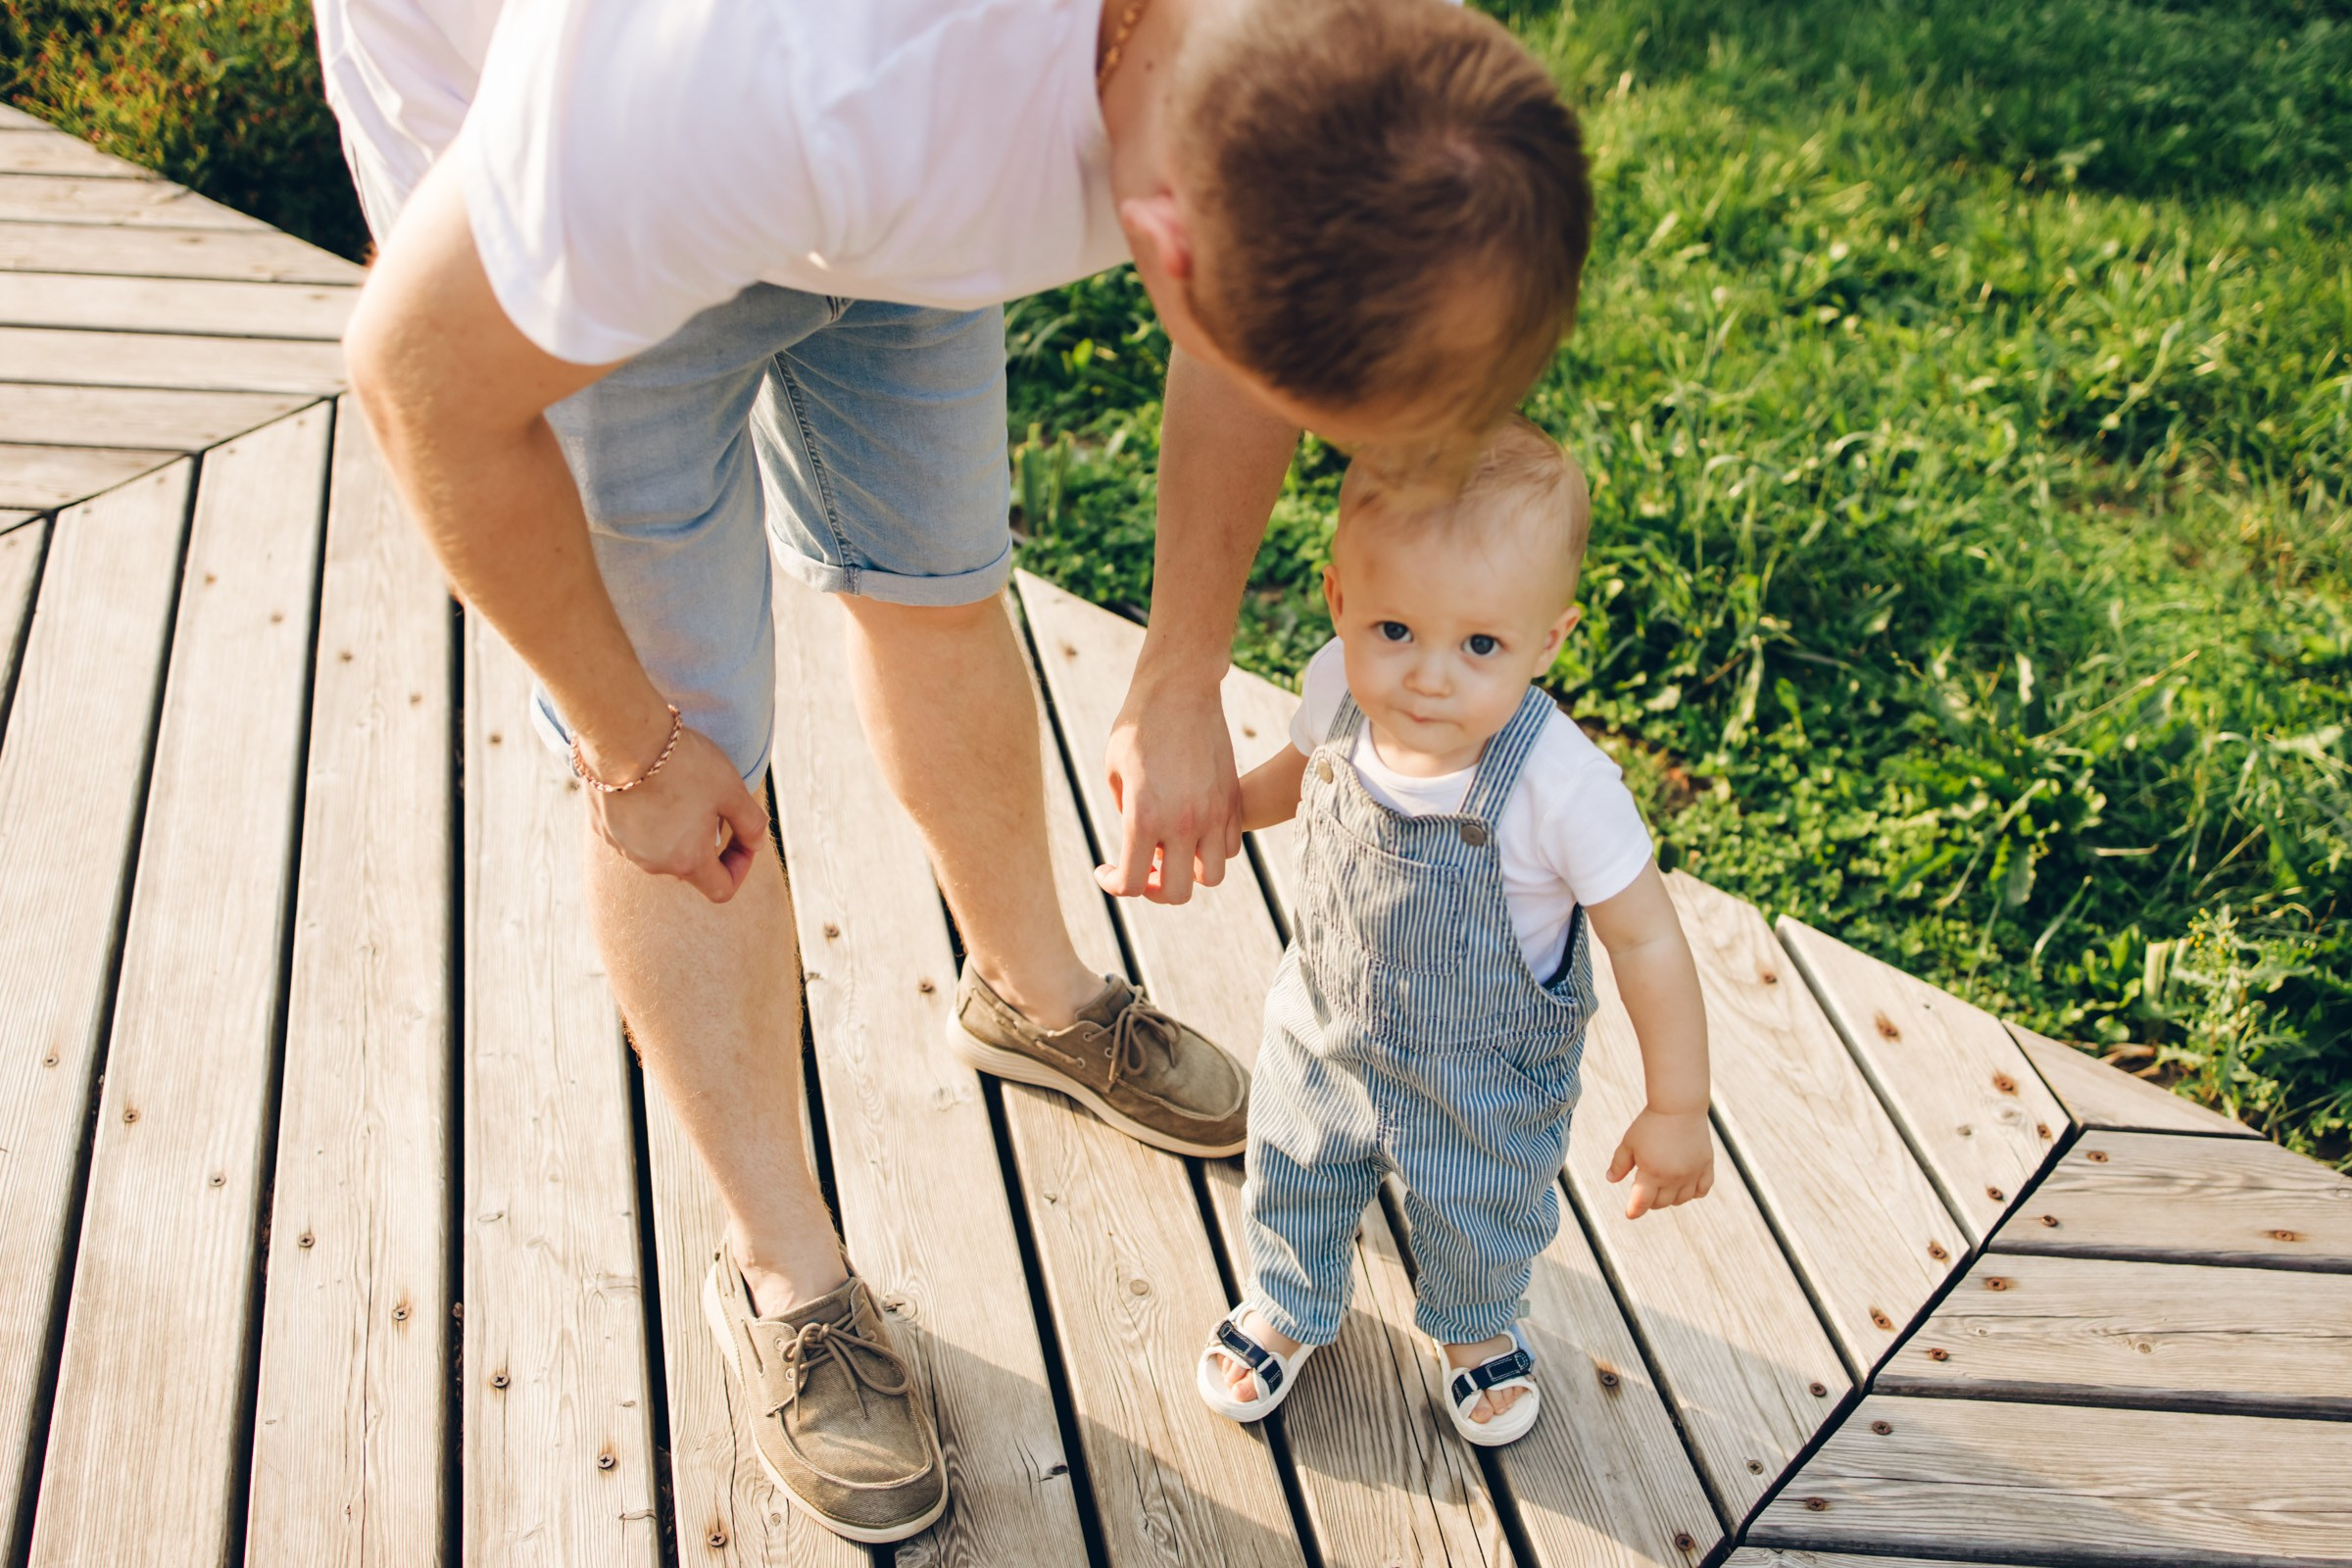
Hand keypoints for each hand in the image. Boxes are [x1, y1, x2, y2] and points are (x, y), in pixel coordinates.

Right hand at [587, 723, 767, 902]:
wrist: (622, 736)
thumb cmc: (683, 764)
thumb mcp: (732, 790)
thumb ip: (752, 824)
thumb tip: (756, 843)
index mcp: (687, 861)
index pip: (721, 889)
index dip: (740, 868)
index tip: (744, 841)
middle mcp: (651, 863)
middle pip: (689, 866)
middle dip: (707, 843)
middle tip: (714, 805)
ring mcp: (622, 846)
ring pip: (659, 848)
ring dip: (676, 829)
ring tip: (681, 790)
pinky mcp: (602, 827)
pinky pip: (633, 831)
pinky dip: (647, 817)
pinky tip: (651, 785)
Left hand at [1095, 671, 1241, 903]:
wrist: (1181, 688)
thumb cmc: (1139, 726)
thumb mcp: (1114, 772)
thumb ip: (1126, 816)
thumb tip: (1140, 845)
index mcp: (1144, 816)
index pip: (1132, 884)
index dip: (1115, 885)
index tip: (1107, 871)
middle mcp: (1183, 822)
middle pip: (1176, 893)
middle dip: (1155, 889)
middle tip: (1143, 867)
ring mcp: (1214, 813)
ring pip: (1212, 876)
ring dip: (1190, 873)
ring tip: (1173, 850)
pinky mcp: (1232, 799)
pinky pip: (1230, 846)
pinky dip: (1212, 849)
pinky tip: (1194, 828)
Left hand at [1605, 1107, 1714, 1218]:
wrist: (1678, 1106)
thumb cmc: (1650, 1124)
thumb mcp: (1629, 1143)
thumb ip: (1619, 1164)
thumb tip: (1611, 1179)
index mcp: (1652, 1173)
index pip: (1642, 1203)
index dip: (1634, 1210)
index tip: (1630, 1213)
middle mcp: (1673, 1177)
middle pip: (1661, 1203)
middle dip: (1651, 1201)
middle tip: (1646, 1192)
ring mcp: (1692, 1173)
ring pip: (1682, 1199)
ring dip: (1671, 1198)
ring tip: (1664, 1187)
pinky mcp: (1706, 1166)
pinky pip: (1702, 1190)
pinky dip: (1693, 1193)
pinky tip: (1685, 1186)